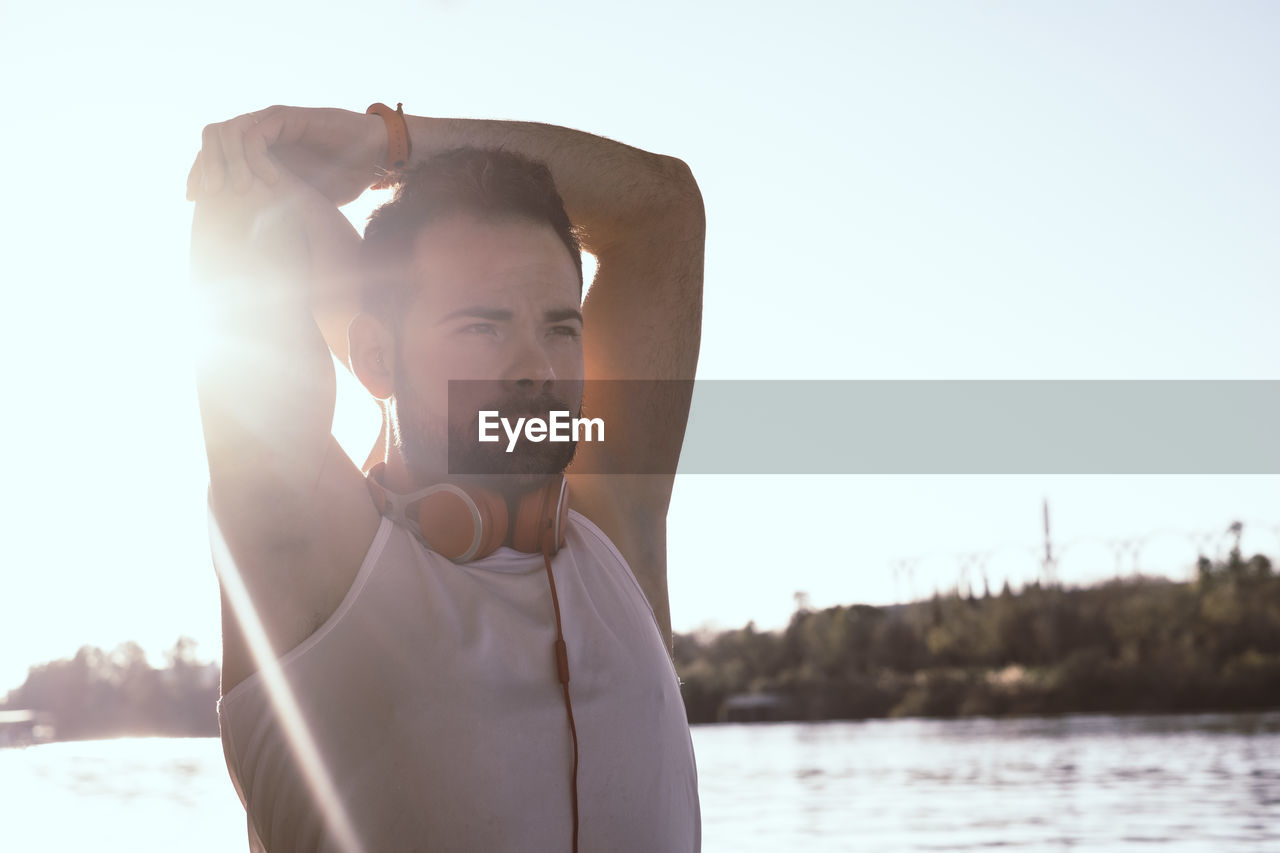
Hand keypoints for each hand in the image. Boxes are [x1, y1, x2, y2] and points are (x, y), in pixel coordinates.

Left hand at [187, 106, 386, 205]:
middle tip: (208, 195)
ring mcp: (271, 122)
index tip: (194, 200)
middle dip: (204, 166)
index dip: (199, 174)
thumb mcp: (301, 200)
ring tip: (238, 190)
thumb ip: (273, 207)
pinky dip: (256, 157)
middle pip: (211, 138)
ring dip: (227, 162)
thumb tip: (248, 238)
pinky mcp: (287, 118)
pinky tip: (269, 181)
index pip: (212, 154)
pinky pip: (257, 134)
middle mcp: (259, 131)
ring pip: (227, 133)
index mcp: (256, 149)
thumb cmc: (343, 178)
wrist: (374, 157)